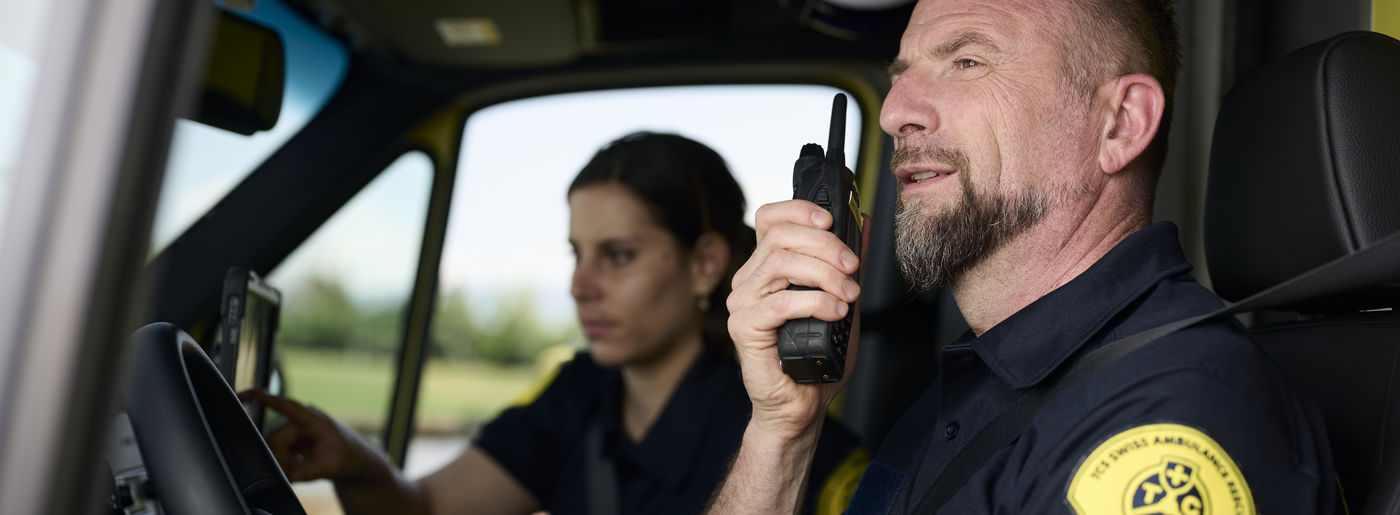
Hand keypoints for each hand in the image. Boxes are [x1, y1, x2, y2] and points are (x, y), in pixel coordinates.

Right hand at [251, 390, 389, 483]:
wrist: (351, 458)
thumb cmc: (345, 457)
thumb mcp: (332, 468)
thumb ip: (310, 471)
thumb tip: (289, 475)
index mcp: (316, 421)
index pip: (292, 408)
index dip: (274, 401)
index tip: (258, 393)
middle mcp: (303, 420)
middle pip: (277, 438)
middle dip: (280, 458)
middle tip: (292, 473)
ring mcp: (295, 428)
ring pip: (274, 445)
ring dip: (282, 460)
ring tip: (300, 469)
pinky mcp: (289, 436)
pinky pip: (276, 450)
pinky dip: (284, 461)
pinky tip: (297, 465)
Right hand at [726, 200, 871, 440]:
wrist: (803, 405)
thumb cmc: (818, 354)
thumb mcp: (840, 296)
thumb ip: (846, 261)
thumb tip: (862, 223)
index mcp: (765, 267)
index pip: (770, 218)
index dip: (799, 210)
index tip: (832, 221)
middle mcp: (748, 281)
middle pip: (780, 236)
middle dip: (825, 245)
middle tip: (853, 267)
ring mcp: (741, 304)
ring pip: (780, 264)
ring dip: (824, 274)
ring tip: (848, 295)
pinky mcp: (744, 328)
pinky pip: (781, 302)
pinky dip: (816, 302)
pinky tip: (836, 312)